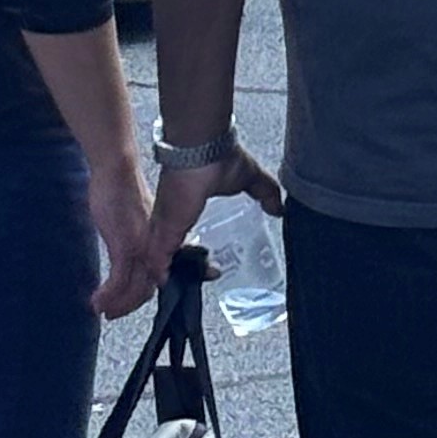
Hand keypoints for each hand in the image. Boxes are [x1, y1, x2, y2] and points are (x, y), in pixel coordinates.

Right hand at [86, 159, 158, 319]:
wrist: (116, 168)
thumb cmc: (121, 189)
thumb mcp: (134, 218)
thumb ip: (137, 236)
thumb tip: (129, 251)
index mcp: (159, 240)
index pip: (163, 273)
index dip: (158, 291)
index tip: (145, 304)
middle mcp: (155, 247)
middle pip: (147, 288)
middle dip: (129, 305)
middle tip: (113, 312)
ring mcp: (142, 247)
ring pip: (134, 290)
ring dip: (117, 305)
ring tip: (102, 310)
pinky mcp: (125, 245)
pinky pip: (118, 282)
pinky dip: (107, 296)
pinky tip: (96, 302)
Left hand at [144, 143, 287, 287]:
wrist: (203, 147)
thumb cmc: (221, 157)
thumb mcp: (250, 178)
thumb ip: (265, 193)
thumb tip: (280, 209)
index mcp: (186, 206)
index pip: (182, 234)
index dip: (192, 252)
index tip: (210, 265)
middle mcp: (172, 216)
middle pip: (168, 250)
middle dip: (179, 269)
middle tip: (196, 281)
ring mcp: (164, 223)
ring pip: (158, 257)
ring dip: (167, 274)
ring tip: (180, 290)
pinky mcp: (163, 229)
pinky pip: (157, 259)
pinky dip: (162, 274)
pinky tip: (169, 286)